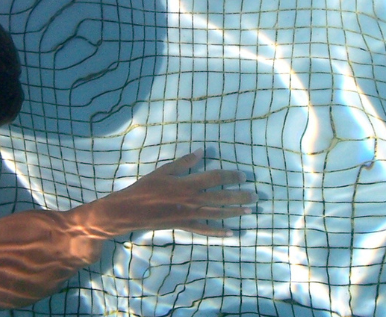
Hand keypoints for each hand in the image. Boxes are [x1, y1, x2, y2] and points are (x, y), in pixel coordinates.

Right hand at [79, 149, 253, 236]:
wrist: (129, 211)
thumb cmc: (145, 188)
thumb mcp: (163, 171)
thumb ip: (183, 163)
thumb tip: (201, 151)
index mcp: (187, 184)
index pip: (215, 178)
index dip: (231, 176)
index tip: (244, 175)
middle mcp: (192, 200)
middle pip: (221, 197)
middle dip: (240, 196)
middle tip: (255, 195)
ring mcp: (189, 215)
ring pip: (217, 214)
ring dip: (235, 212)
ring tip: (250, 210)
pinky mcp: (184, 226)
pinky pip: (205, 230)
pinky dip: (218, 232)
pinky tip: (231, 233)